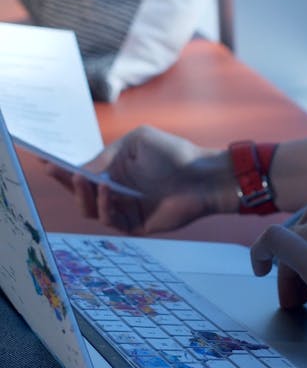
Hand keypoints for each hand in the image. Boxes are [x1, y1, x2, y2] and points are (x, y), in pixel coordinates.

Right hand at [48, 125, 237, 233]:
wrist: (202, 175)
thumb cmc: (173, 153)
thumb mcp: (136, 142)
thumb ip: (107, 156)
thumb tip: (82, 170)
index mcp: (113, 171)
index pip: (81, 173)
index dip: (61, 169)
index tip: (44, 161)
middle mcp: (116, 192)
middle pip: (80, 193)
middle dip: (65, 182)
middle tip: (56, 171)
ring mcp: (124, 209)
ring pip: (90, 209)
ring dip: (84, 194)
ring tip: (82, 178)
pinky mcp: (135, 225)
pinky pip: (110, 220)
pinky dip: (105, 205)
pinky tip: (107, 189)